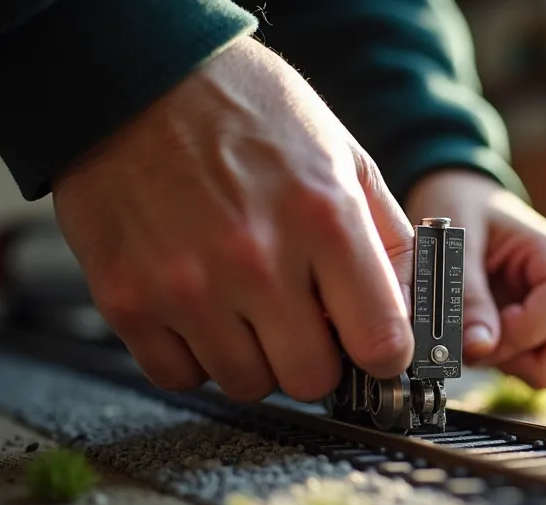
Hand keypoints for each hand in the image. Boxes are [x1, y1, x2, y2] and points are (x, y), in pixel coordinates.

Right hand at [50, 36, 414, 402]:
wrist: (132, 77)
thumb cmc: (243, 111)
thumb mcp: (341, 155)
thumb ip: (387, 239)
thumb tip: (417, 311)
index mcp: (323, 217)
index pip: (381, 342)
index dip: (383, 354)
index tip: (372, 346)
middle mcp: (256, 259)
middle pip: (310, 379)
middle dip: (315, 358)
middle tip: (301, 321)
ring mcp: (186, 285)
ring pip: (245, 384)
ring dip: (253, 357)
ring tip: (243, 302)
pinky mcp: (128, 300)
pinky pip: (178, 376)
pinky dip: (193, 356)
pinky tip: (198, 309)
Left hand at [404, 169, 545, 387]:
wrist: (465, 206)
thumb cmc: (463, 212)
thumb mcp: (455, 242)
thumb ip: (466, 294)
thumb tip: (480, 347)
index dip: (528, 324)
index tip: (486, 329)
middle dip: (535, 359)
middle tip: (487, 346)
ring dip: (529, 367)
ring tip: (488, 343)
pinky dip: (530, 370)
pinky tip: (501, 351)